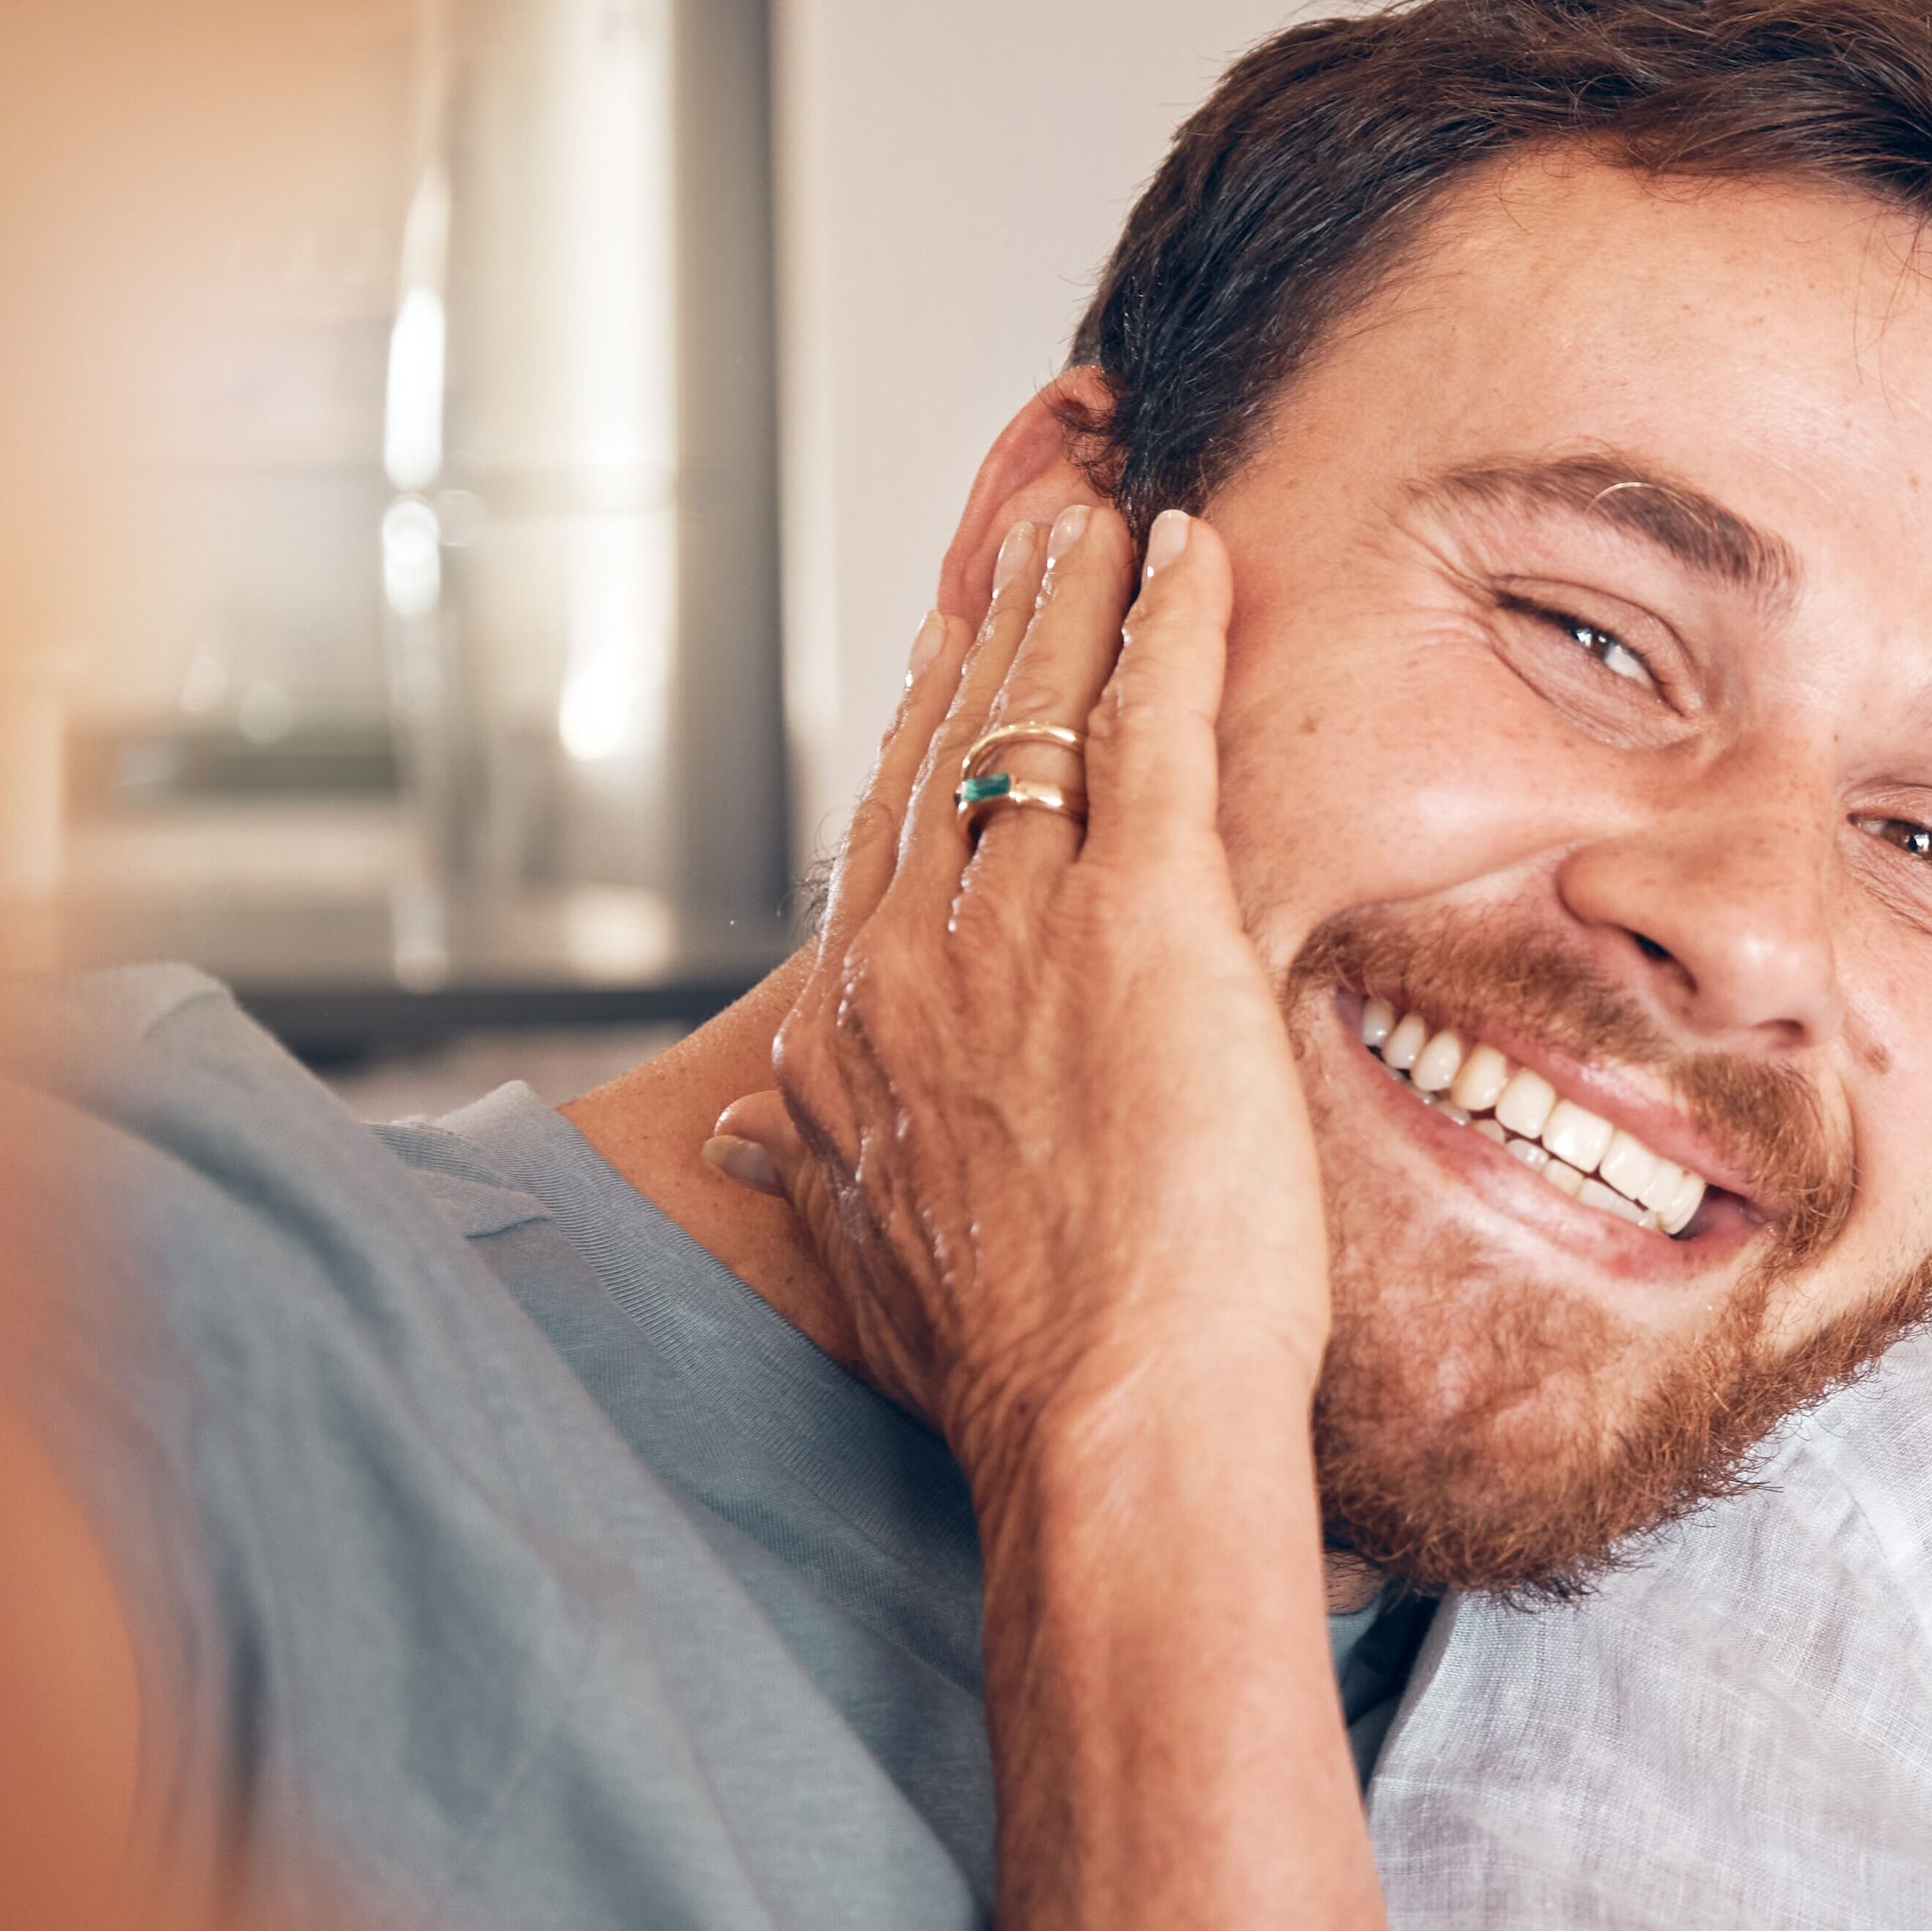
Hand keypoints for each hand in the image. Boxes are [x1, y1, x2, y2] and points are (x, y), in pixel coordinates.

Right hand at [705, 502, 1328, 1503]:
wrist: (1104, 1420)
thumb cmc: (1015, 1373)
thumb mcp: (865, 1261)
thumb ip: (808, 1173)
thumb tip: (741, 1136)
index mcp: (852, 1030)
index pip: (883, 834)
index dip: (920, 725)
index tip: (946, 643)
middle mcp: (914, 957)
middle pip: (948, 745)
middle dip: (991, 617)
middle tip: (1030, 520)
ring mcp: (1023, 927)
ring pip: (1039, 714)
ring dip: (1071, 595)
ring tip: (1101, 511)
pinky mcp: (1146, 920)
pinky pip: (1151, 730)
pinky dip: (1171, 629)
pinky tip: (1190, 556)